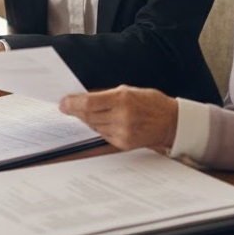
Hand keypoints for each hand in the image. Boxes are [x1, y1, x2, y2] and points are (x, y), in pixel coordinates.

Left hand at [59, 85, 177, 151]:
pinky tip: (97, 121)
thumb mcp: (128, 90)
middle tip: (66, 106)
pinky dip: (97, 127)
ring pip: (93, 126)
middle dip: (75, 111)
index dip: (72, 103)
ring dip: (85, 119)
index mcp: (122, 99)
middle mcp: (121, 117)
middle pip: (88, 116)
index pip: (89, 103)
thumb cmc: (150, 102)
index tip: (63, 102)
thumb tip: (83, 96)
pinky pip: (103, 135)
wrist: (170, 122)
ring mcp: (122, 133)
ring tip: (81, 112)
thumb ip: (105, 94)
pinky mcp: (123, 144)